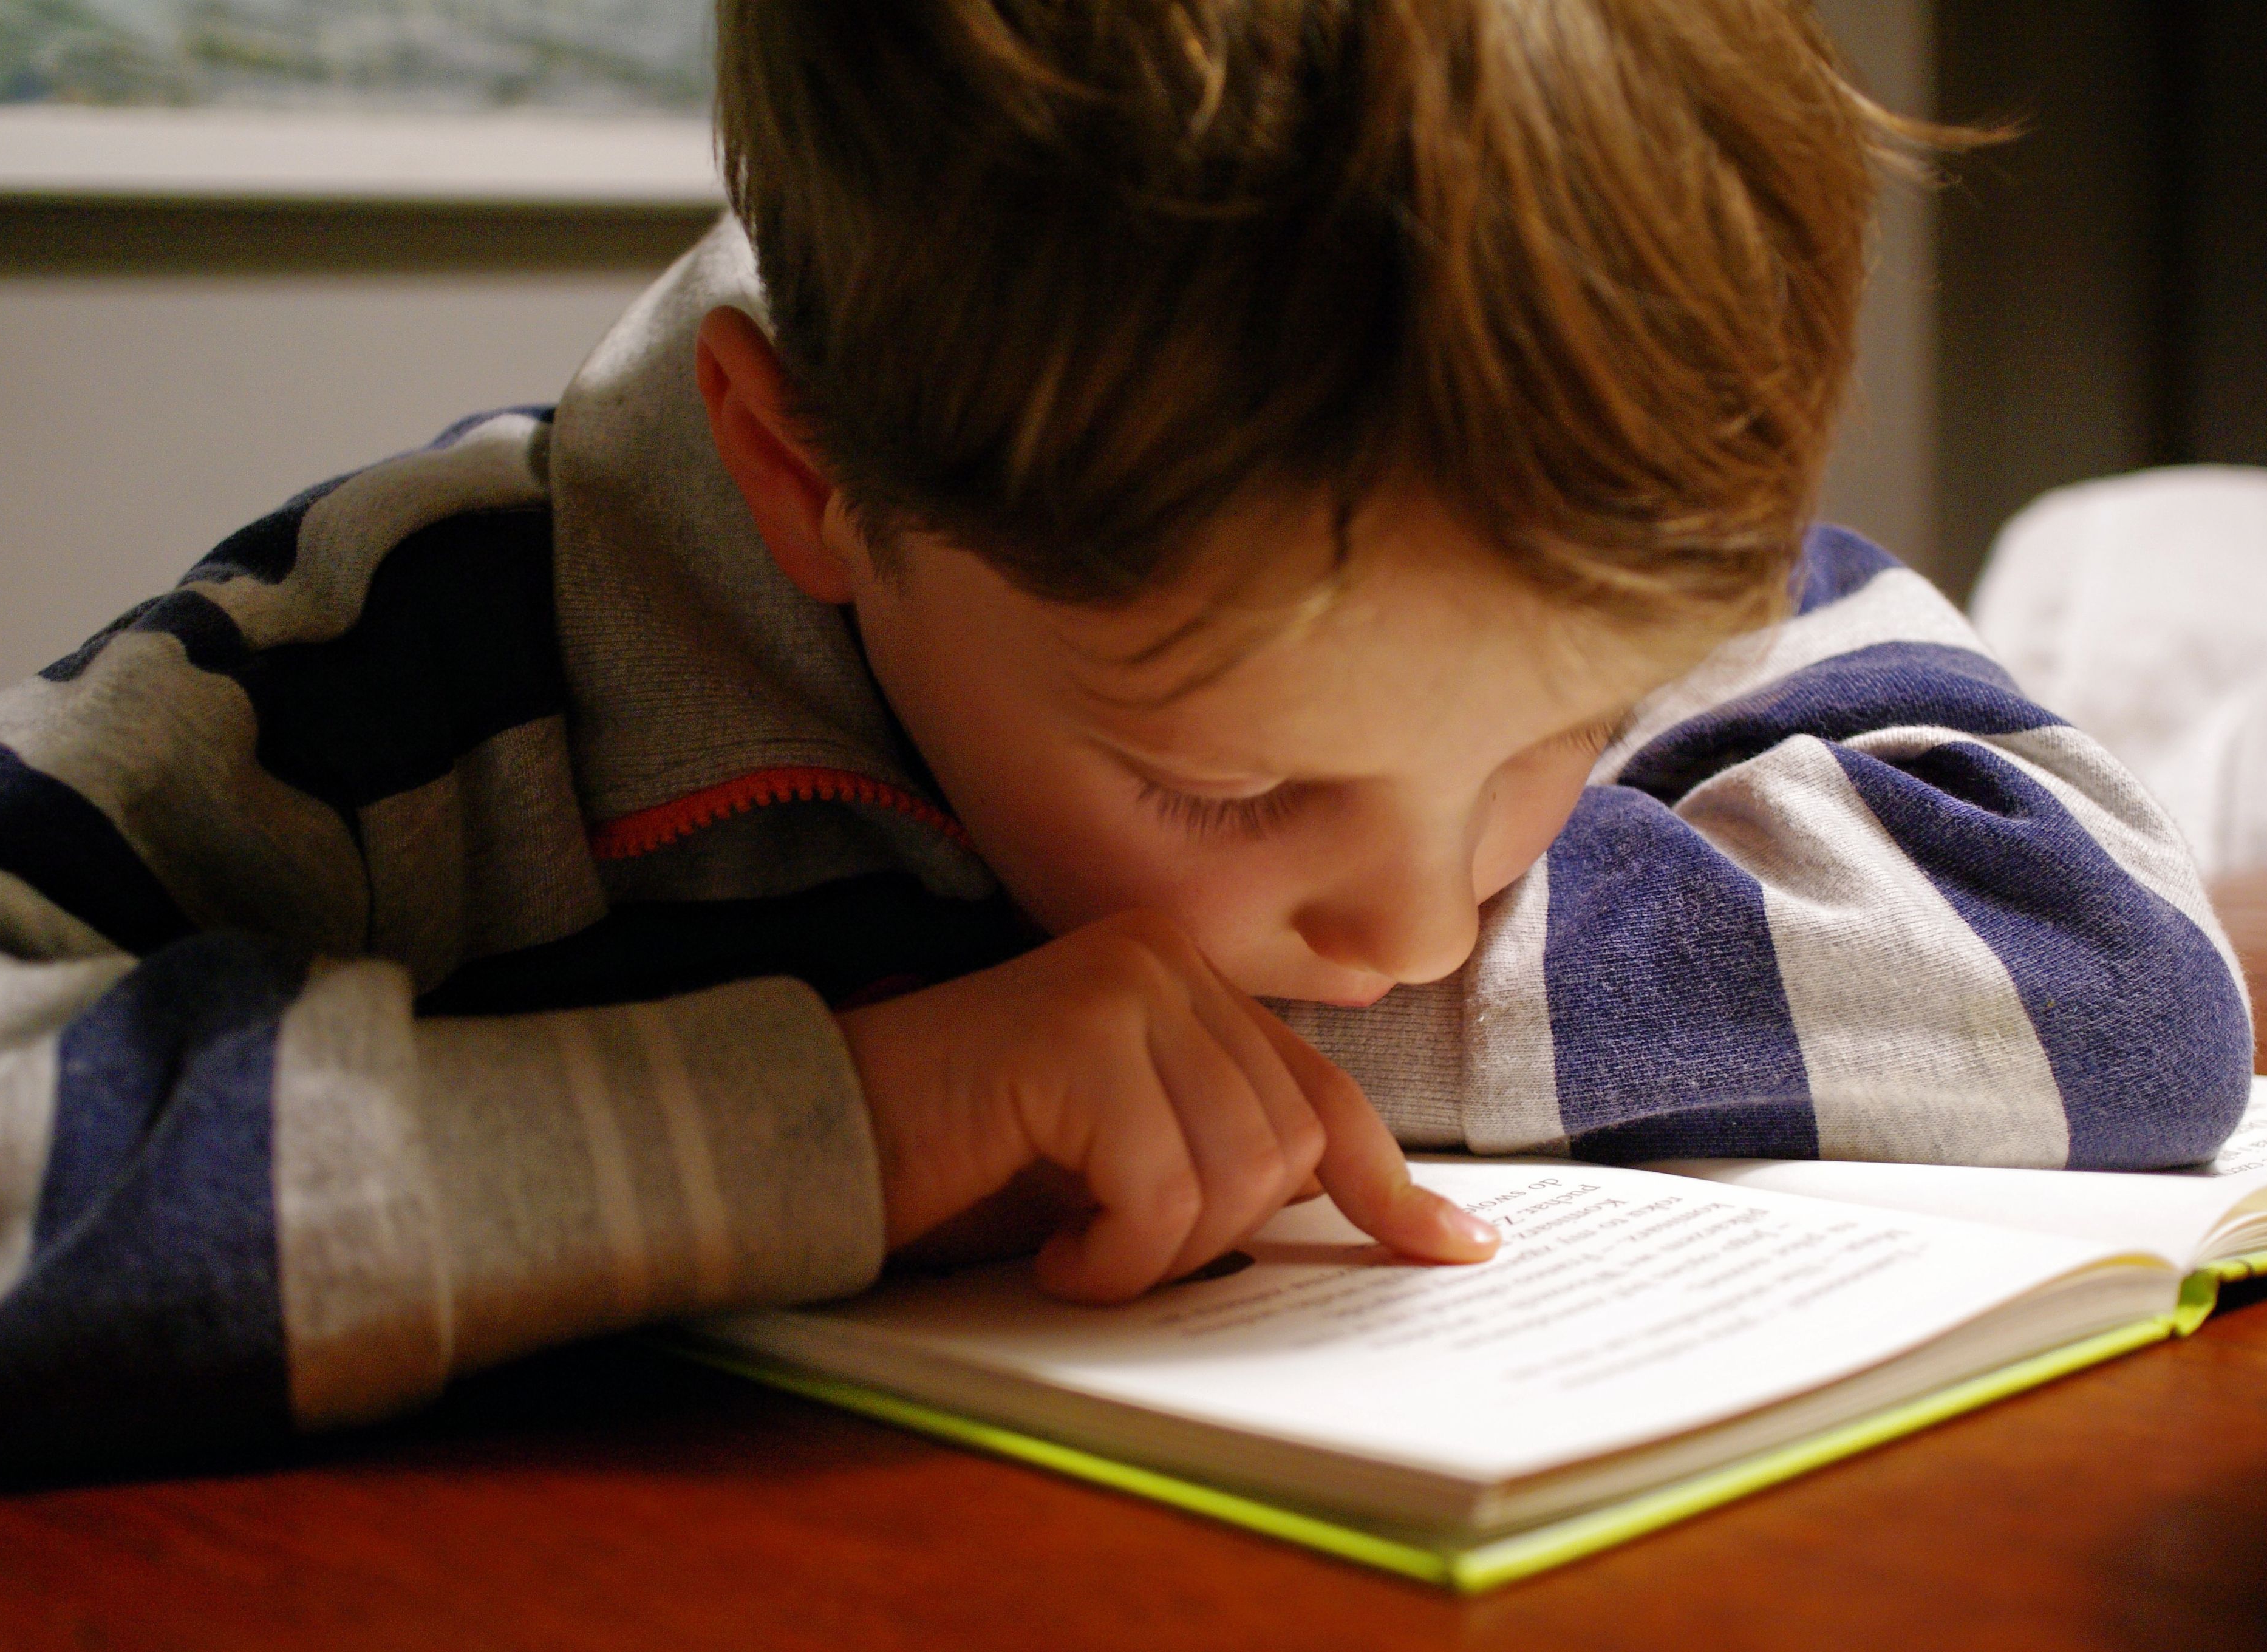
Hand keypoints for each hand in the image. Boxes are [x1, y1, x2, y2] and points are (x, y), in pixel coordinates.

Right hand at [837, 910, 1499, 1301]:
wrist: (811, 1141)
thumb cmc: (961, 1163)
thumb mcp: (1120, 1159)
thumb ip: (1224, 1155)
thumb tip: (1372, 1220)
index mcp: (1185, 978)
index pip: (1322, 1095)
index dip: (1393, 1186)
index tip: (1456, 1250)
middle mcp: (1165, 959)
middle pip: (1287, 1147)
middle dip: (1215, 1239)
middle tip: (1114, 1253)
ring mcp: (1125, 986)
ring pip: (1238, 1175)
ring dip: (1157, 1254)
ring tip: (1072, 1248)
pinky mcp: (1079, 1036)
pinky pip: (1161, 1192)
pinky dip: (1111, 1257)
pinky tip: (1048, 1252)